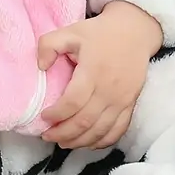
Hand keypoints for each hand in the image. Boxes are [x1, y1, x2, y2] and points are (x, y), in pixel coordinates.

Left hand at [36, 1, 162, 149]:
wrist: (134, 32)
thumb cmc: (99, 33)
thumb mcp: (70, 31)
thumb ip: (49, 44)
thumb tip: (40, 66)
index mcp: (93, 71)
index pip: (73, 102)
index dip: (56, 114)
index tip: (43, 117)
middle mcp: (109, 90)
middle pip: (84, 122)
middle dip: (63, 133)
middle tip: (47, 136)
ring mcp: (122, 100)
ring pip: (100, 131)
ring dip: (79, 142)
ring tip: (62, 142)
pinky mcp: (130, 104)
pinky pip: (117, 131)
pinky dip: (101, 142)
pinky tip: (87, 143)